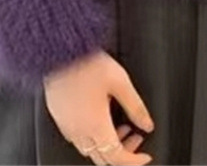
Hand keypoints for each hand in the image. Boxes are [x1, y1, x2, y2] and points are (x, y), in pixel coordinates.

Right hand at [43, 49, 154, 164]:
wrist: (60, 52)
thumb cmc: (87, 64)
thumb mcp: (120, 82)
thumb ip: (135, 106)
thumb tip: (147, 124)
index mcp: (96, 126)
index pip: (117, 158)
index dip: (134, 160)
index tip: (144, 155)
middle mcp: (80, 131)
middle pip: (102, 158)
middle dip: (122, 153)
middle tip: (134, 137)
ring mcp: (67, 126)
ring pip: (89, 150)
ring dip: (107, 144)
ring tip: (118, 125)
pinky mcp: (59, 117)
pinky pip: (76, 137)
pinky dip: (91, 135)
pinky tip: (98, 118)